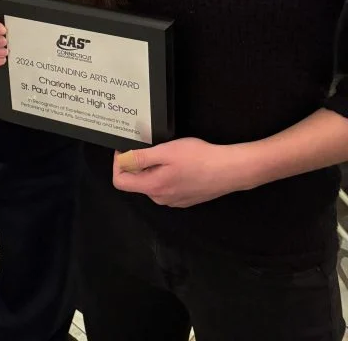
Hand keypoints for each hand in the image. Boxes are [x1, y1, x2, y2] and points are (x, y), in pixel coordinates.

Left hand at [113, 137, 251, 207]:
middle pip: (136, 182)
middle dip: (137, 164)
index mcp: (153, 187)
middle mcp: (161, 199)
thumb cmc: (198, 158)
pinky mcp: (185, 199)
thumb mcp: (166, 152)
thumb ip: (141, 158)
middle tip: (150, 147)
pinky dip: (166, 174)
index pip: (120, 182)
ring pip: (152, 184)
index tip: (126, 149)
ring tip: (168, 153)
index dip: (118, 164)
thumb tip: (122, 161)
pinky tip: (180, 164)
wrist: (229, 170)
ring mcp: (173, 201)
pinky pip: (166, 187)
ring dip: (153, 169)